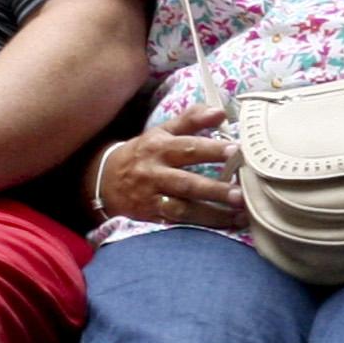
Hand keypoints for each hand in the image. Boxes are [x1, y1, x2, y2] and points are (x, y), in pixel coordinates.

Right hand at [93, 101, 241, 231]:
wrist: (103, 180)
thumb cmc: (143, 153)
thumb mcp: (161, 132)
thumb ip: (191, 120)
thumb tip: (220, 111)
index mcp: (160, 148)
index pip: (189, 148)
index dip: (212, 149)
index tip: (236, 151)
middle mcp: (155, 174)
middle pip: (187, 183)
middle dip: (214, 190)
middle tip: (240, 194)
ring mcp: (152, 198)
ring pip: (183, 210)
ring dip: (211, 215)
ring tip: (239, 217)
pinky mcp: (151, 219)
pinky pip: (176, 226)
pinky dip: (198, 230)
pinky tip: (221, 230)